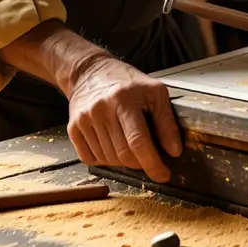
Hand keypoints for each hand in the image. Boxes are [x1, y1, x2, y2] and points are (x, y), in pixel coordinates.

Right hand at [64, 55, 181, 182]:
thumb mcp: (154, 92)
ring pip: (109, 159)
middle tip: (149, 158)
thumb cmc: (126, 81)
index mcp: (124, 100)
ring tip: (129, 143)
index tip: (163, 175)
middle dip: (141, 163)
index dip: (152, 163)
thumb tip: (174, 151)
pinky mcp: (73, 128)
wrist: (89, 72)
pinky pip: (91, 159)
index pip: (138, 141)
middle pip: (123, 154)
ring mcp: (84, 120)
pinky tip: (112, 144)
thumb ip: (166, 121)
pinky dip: (105, 159)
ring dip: (124, 160)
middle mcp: (101, 110)